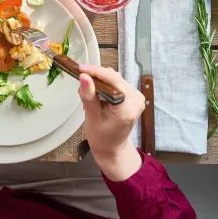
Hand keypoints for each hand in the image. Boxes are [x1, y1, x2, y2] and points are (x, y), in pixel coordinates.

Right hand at [78, 64, 144, 180]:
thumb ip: (89, 96)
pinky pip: (117, 84)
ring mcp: (137, 97)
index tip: (80, 69)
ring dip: (100, 82)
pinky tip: (97, 95)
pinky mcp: (134, 96)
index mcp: (128, 107)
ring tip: (88, 93)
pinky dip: (105, 86)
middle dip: (96, 78)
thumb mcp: (92, 117)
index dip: (96, 72)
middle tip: (81, 83)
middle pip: (114, 78)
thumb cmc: (102, 138)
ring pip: (115, 79)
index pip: (113, 81)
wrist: (113, 149)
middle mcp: (136, 100)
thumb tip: (84, 77)